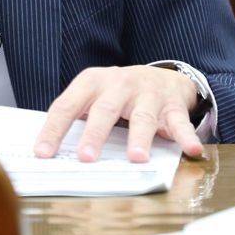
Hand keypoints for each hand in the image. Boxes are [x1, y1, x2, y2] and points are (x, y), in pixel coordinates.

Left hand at [33, 66, 204, 162]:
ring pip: (142, 117)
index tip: (42, 154)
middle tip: (86, 158)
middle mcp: (118, 84)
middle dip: (95, 134)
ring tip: (136, 158)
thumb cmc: (117, 94)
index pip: (67, 106)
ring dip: (139, 138)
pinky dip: (186, 136)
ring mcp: (147, 94)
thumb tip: (47, 154)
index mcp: (91, 82)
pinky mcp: (172, 105)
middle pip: (104, 110)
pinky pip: (180, 122)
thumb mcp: (93, 96)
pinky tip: (192, 149)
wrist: (160, 76)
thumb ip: (76, 118)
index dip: (54, 130)